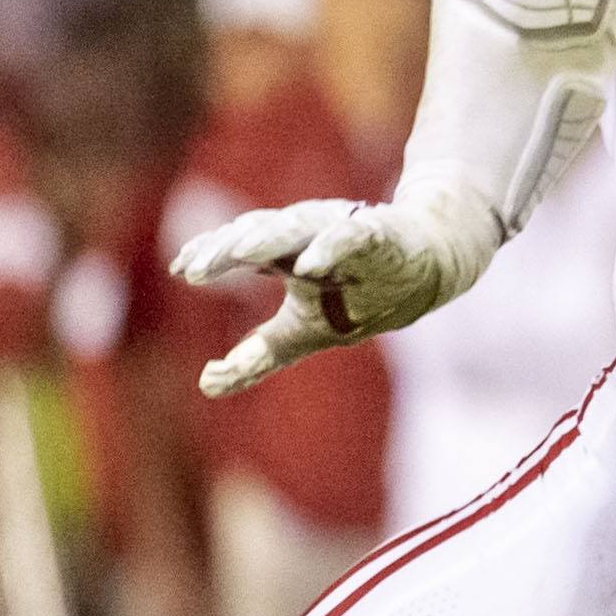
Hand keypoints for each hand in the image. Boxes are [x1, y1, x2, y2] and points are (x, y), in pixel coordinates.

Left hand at [171, 193, 494, 397]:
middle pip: (260, 236)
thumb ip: (260, 353)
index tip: (183, 270)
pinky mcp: (382, 236)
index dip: (211, 256)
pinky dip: (333, 248)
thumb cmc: (361, 291)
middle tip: (194, 269)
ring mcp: (342, 233)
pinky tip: (312, 266)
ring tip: (241, 253)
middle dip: (226, 250)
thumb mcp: (307, 329)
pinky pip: (355, 238)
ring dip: (269, 239)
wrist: (432, 262)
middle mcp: (307, 237)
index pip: (239, 249)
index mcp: (284, 254)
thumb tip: (206, 385)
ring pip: (299, 229)